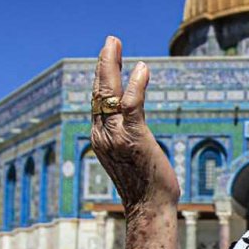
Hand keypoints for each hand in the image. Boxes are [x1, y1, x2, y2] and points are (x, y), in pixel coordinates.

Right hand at [91, 36, 180, 248]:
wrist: (149, 207)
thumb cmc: (145, 185)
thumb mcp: (130, 156)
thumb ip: (127, 137)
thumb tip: (132, 127)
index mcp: (100, 138)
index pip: (98, 102)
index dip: (103, 78)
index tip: (109, 59)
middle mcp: (103, 135)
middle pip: (99, 91)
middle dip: (104, 63)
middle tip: (110, 41)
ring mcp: (116, 135)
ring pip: (109, 93)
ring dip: (112, 65)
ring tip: (115, 44)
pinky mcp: (133, 137)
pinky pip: (132, 104)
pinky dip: (136, 84)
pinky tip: (141, 69)